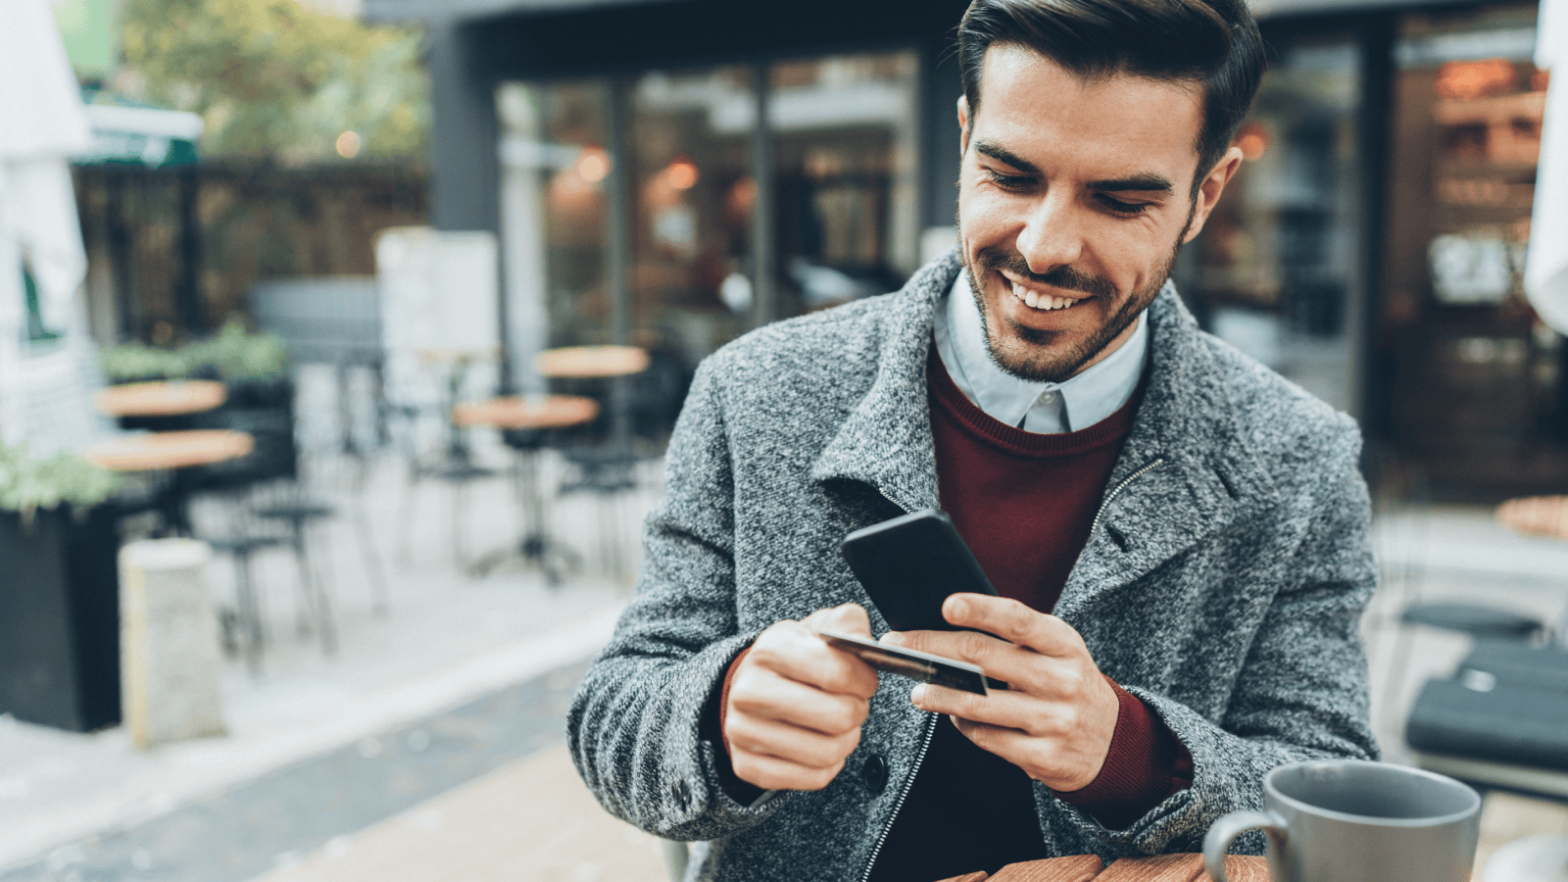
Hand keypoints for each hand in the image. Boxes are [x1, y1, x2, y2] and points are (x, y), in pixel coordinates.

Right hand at [723, 603, 880, 790]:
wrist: (748, 686)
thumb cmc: (793, 658)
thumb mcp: (818, 628)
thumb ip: (847, 624)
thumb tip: (863, 644)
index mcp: (769, 650)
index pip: (838, 673)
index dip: (865, 680)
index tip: (865, 680)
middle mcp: (749, 691)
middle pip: (837, 717)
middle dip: (858, 711)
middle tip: (853, 703)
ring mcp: (743, 732)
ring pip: (827, 753)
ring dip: (847, 739)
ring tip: (840, 725)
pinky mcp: (746, 765)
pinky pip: (813, 778)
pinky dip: (829, 765)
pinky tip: (822, 744)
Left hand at [881, 594, 1118, 791]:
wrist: (1111, 740)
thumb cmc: (1066, 681)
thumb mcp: (1057, 650)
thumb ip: (1013, 637)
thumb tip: (943, 628)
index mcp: (1063, 643)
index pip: (1018, 619)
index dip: (981, 610)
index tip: (946, 605)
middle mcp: (1062, 679)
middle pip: (983, 659)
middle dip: (931, 649)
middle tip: (899, 645)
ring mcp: (1055, 720)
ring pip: (977, 703)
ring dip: (937, 694)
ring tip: (918, 689)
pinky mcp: (1044, 756)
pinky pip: (986, 738)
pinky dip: (961, 725)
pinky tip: (952, 716)